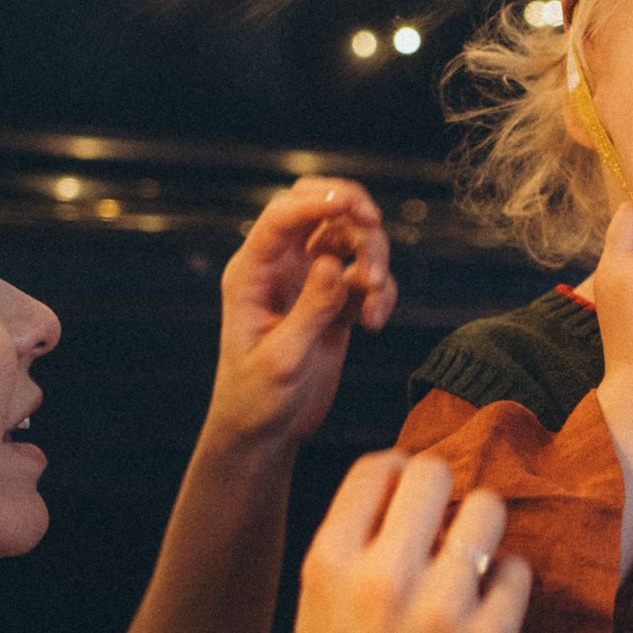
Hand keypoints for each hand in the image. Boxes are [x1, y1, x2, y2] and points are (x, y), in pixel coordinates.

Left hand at [206, 178, 397, 445]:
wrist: (264, 432)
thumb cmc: (257, 398)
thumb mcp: (283, 359)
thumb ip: (310, 309)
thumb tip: (333, 263)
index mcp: (252, 271)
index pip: (283, 215)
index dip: (319, 201)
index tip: (356, 209)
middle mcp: (279, 267)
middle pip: (317, 208)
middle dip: (351, 209)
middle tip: (373, 225)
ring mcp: (308, 281)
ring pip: (349, 238)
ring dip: (373, 259)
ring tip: (374, 302)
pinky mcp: (333, 302)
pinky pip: (364, 276)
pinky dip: (380, 292)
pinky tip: (373, 323)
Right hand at [294, 453, 531, 632]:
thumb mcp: (311, 616)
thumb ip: (347, 550)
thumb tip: (394, 485)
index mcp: (328, 568)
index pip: (376, 468)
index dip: (397, 471)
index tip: (407, 490)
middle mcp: (383, 580)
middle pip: (434, 473)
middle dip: (444, 489)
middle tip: (446, 518)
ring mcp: (441, 609)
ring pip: (488, 510)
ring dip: (482, 529)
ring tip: (471, 559)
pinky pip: (517, 570)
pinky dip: (505, 584)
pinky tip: (486, 609)